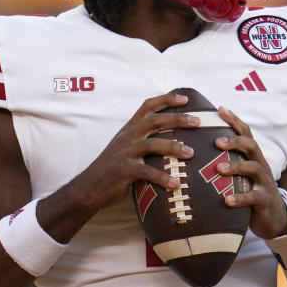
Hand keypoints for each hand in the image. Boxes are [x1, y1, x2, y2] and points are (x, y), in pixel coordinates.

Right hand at [67, 92, 200, 212]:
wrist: (89, 187)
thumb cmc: (114, 168)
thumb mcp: (126, 147)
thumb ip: (144, 139)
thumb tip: (172, 138)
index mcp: (129, 129)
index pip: (147, 106)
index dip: (166, 100)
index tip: (185, 99)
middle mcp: (127, 136)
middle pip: (154, 121)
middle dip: (177, 118)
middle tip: (197, 121)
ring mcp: (124, 153)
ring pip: (152, 144)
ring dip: (173, 147)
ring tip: (191, 153)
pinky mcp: (123, 171)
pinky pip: (146, 172)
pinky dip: (162, 178)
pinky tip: (176, 184)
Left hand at [215, 107, 286, 239]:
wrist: (273, 216)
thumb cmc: (249, 190)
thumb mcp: (239, 173)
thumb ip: (225, 161)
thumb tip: (194, 149)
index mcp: (252, 156)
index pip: (245, 133)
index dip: (234, 120)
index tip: (220, 109)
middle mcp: (260, 164)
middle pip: (251, 146)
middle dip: (234, 141)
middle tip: (216, 142)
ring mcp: (264, 182)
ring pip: (253, 168)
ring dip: (236, 166)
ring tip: (218, 168)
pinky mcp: (265, 200)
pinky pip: (253, 197)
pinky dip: (240, 197)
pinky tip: (226, 200)